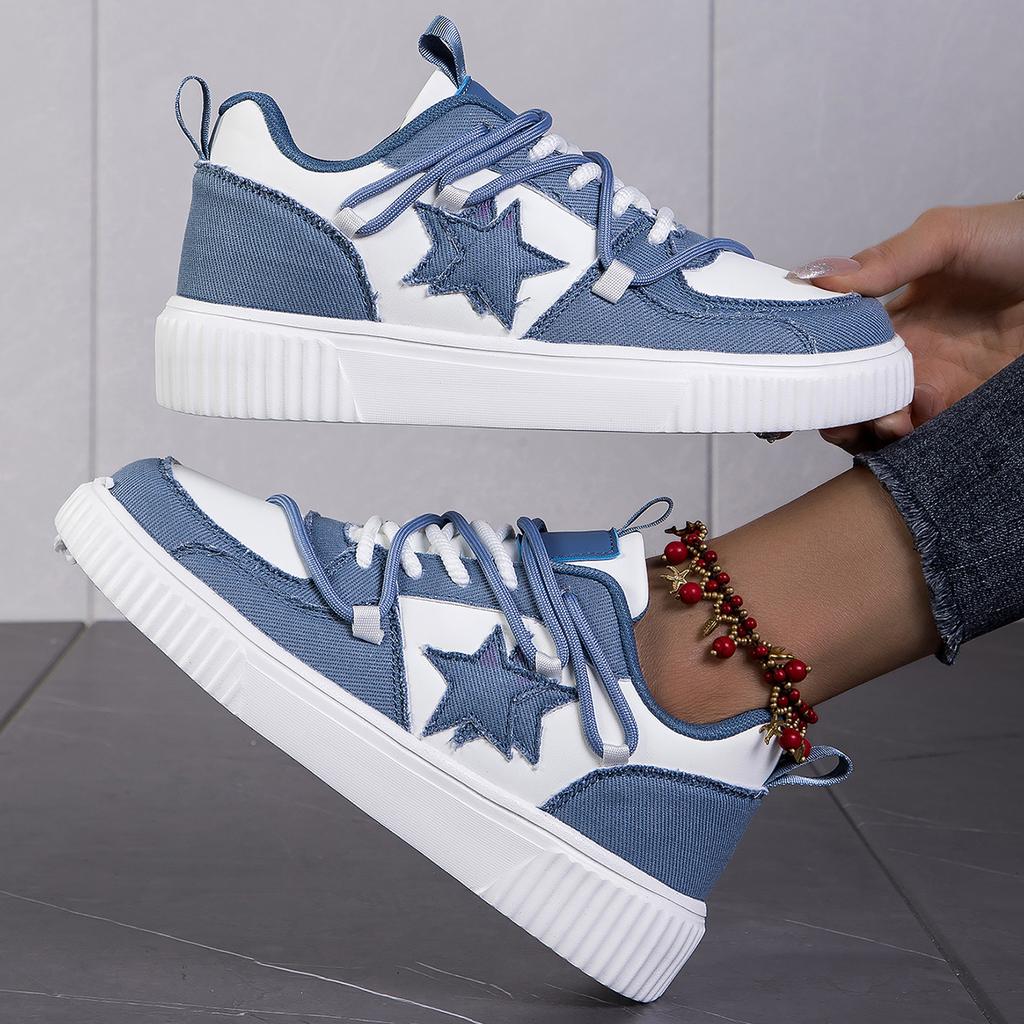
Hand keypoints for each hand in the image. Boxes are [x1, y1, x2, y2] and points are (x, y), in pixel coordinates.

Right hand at [792, 201, 1023, 453]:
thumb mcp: (948, 234)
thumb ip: (885, 258)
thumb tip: (814, 279)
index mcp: (896, 313)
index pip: (839, 342)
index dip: (810, 356)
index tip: (785, 365)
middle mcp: (910, 355)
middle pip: (850, 390)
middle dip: (825, 406)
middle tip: (817, 409)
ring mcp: (935, 387)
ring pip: (876, 421)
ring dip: (856, 428)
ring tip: (864, 419)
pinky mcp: (962, 414)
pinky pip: (918, 440)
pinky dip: (894, 444)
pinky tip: (895, 426)